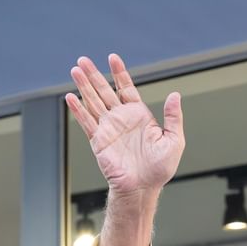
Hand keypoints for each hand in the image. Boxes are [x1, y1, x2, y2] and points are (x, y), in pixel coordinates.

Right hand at [66, 54, 184, 195]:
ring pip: (93, 102)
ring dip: (83, 86)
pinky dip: (78, 110)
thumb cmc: (159, 168)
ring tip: (74, 70)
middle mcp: (121, 119)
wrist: (142, 188)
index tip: (112, 58)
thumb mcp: (174, 139)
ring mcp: (108, 129)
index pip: (125, 88)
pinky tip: (70, 97)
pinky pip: (87, 122)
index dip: (119, 73)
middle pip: (104, 91)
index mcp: (139, 115)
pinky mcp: (98, 141)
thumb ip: (173, 116)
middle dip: (94, 75)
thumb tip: (175, 94)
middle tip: (83, 59)